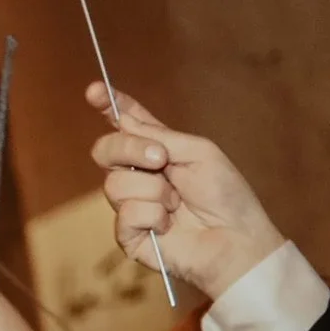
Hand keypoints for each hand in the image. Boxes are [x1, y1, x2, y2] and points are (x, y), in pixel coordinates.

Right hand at [87, 85, 284, 299]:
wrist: (234, 239)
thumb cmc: (225, 195)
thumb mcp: (199, 152)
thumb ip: (161, 137)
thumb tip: (125, 125)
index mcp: (157, 150)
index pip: (128, 124)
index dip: (110, 106)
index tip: (95, 91)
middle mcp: (139, 174)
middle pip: (106, 150)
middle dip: (130, 150)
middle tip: (161, 159)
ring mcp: (130, 205)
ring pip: (115, 184)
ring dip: (154, 191)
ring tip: (177, 204)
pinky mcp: (127, 235)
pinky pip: (125, 215)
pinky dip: (153, 217)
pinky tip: (168, 226)